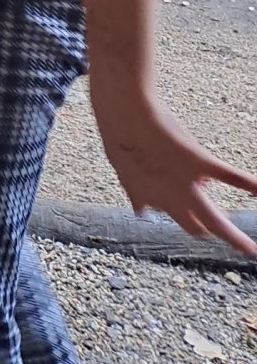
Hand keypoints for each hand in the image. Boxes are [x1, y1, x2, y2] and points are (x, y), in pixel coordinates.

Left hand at [93, 88, 256, 255]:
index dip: (191, 223)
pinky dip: (249, 184)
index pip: (179, 222)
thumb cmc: (120, 138)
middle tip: (221, 234)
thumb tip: (141, 211)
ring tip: (249, 250)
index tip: (199, 225)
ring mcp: (185, 182)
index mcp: (150, 199)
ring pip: (214, 220)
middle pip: (196, 227)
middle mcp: (169, 198)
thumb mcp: (124, 171)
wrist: (124, 113)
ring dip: (233, 237)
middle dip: (208, 231)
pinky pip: (230, 176)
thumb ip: (135, 192)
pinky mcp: (199, 162)